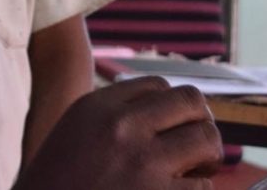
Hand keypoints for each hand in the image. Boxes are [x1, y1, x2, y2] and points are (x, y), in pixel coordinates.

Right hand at [14, 76, 223, 189]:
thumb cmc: (58, 180)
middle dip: (200, 122)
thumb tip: (168, 110)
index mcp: (98, 106)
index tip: (172, 127)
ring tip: (193, 170)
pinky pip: (204, 186)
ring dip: (207, 156)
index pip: (159, 86)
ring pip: (207, 140)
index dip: (172, 107)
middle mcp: (122, 127)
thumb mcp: (77, 130)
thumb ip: (115, 113)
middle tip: (194, 146)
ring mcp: (143, 164)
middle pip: (191, 102)